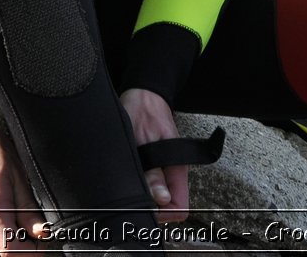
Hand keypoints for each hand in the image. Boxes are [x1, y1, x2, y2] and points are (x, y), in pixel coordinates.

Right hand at [0, 125, 47, 253]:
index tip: (42, 244)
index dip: (30, 253)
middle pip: (7, 244)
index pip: (11, 251)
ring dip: (13, 224)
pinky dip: (2, 218)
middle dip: (24, 236)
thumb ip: (29, 210)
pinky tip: (4, 197)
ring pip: (0, 234)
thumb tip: (42, 234)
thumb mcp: (20, 177)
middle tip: (34, 216)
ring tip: (15, 197)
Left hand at [120, 87, 188, 222]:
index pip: (179, 209)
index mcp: (176, 169)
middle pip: (167, 207)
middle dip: (150, 206)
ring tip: (128, 179)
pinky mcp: (154, 166)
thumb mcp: (143, 140)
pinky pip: (150, 186)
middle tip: (131, 191)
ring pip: (158, 199)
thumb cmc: (142, 111)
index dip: (162, 213)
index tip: (144, 205)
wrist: (142, 93)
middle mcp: (172, 173)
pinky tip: (127, 175)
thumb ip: (152, 170)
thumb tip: (161, 199)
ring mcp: (164, 170)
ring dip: (143, 195)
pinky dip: (139, 186)